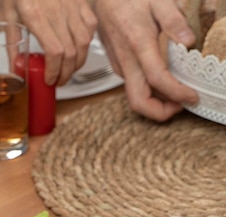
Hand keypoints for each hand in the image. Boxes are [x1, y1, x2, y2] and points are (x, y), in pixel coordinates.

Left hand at [5, 0, 96, 85]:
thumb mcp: (10, 13)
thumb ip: (13, 41)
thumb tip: (15, 67)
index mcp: (36, 16)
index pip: (54, 52)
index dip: (55, 71)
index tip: (49, 80)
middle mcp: (57, 11)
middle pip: (71, 52)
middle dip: (66, 73)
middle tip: (58, 81)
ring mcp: (72, 6)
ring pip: (84, 42)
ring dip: (77, 63)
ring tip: (68, 71)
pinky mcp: (80, 2)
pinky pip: (90, 27)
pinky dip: (86, 44)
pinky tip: (78, 51)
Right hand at [93, 0, 198, 120]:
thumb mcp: (157, 0)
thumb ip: (173, 20)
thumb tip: (188, 40)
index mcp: (138, 45)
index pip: (157, 80)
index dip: (176, 94)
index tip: (191, 97)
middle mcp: (127, 61)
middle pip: (139, 102)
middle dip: (160, 112)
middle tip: (180, 106)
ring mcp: (121, 66)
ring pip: (135, 97)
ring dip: (156, 102)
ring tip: (175, 93)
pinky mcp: (118, 66)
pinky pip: (133, 86)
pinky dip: (149, 91)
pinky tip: (162, 79)